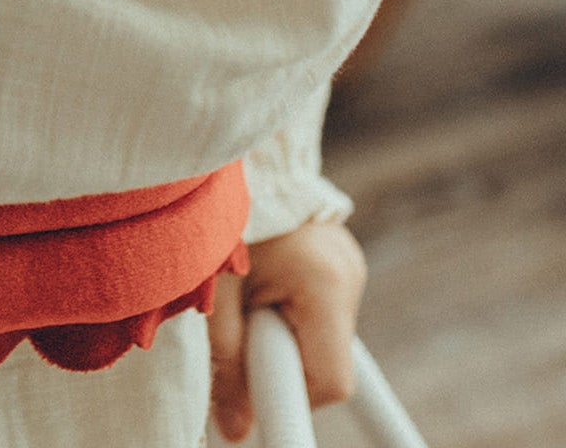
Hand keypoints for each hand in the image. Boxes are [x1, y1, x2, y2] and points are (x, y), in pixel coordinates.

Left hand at [208, 221, 367, 441]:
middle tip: (241, 324)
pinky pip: (318, 304)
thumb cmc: (219, 211)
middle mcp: (350, 273)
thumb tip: (235, 431)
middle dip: (281, 356)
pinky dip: (288, 305)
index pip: (332, 383)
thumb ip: (227, 364)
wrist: (234, 146)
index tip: (262, 404)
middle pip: (327, 358)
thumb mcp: (216, 291)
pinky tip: (260, 276)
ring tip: (245, 286)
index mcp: (325, 283)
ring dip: (282, 326)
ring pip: (321, 332)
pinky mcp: (338, 252)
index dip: (293, 399)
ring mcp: (349, 260)